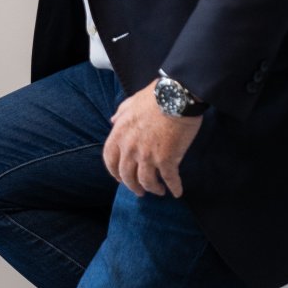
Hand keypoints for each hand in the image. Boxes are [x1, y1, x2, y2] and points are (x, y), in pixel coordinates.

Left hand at [103, 83, 202, 197]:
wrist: (176, 95)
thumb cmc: (154, 96)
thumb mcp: (131, 102)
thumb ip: (120, 113)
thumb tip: (113, 121)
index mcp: (120, 134)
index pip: (110, 160)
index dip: (114, 172)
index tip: (120, 178)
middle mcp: (130, 148)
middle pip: (127, 176)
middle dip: (133, 186)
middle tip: (140, 191)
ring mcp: (148, 156)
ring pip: (146, 182)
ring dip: (152, 189)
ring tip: (158, 191)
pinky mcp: (167, 160)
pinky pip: (169, 180)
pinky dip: (174, 188)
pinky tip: (177, 192)